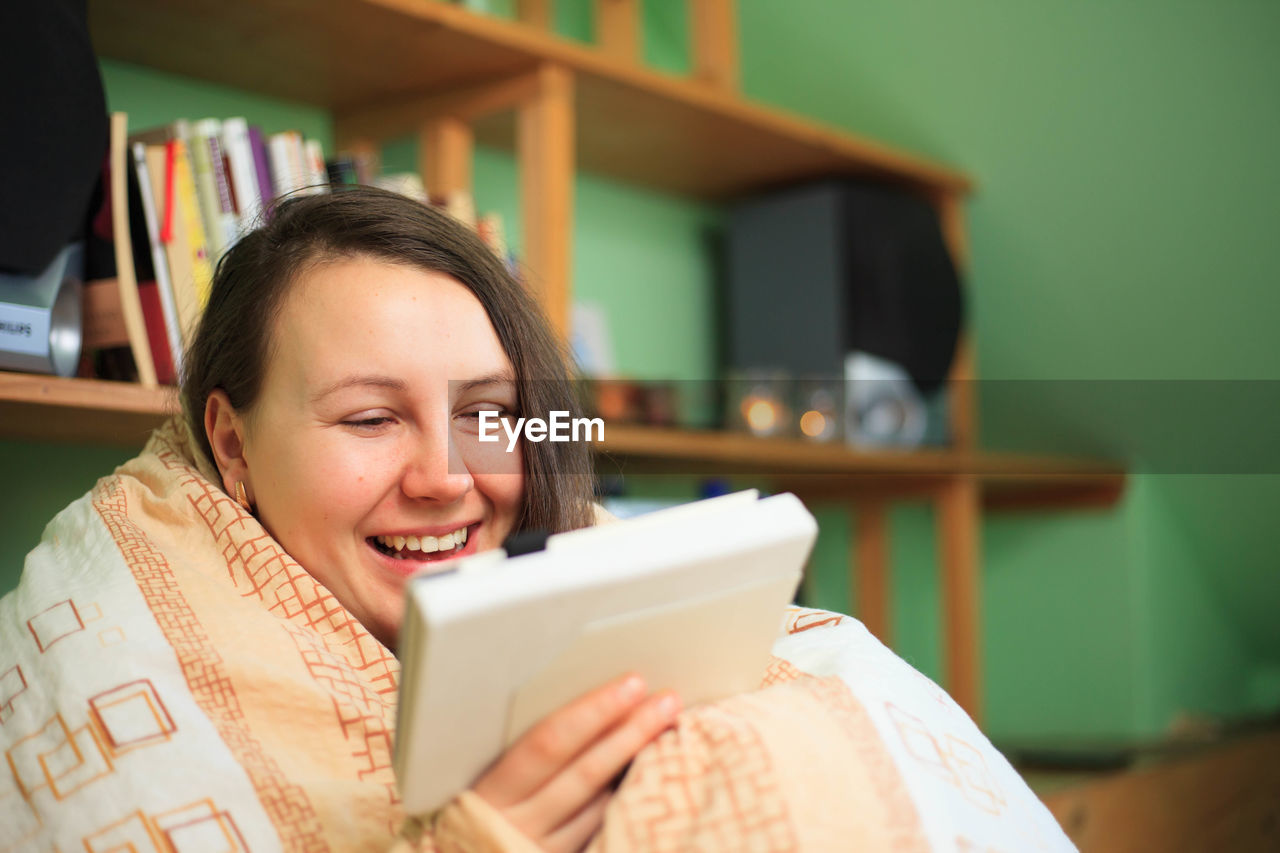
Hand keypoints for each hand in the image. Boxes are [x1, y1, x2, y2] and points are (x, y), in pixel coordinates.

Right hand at [472, 674, 680, 852]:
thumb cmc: (481, 811)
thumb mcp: (491, 780)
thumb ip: (532, 750)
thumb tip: (594, 704)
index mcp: (491, 791)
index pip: (548, 742)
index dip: (594, 710)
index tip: (633, 682)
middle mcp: (514, 824)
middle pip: (585, 772)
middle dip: (631, 732)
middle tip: (668, 700)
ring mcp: (538, 850)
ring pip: (599, 807)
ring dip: (636, 768)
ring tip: (670, 732)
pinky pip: (600, 832)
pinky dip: (622, 803)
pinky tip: (646, 779)